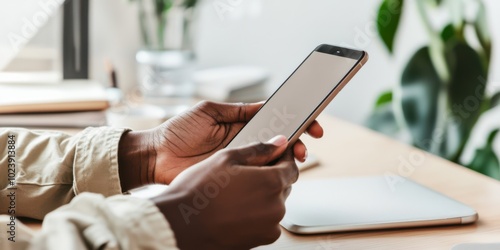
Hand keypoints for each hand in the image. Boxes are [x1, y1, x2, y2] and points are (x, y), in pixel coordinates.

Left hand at [118, 101, 322, 189]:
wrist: (157, 156)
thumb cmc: (178, 131)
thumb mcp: (208, 111)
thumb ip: (237, 109)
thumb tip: (263, 104)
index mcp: (240, 123)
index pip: (273, 119)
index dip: (294, 118)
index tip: (311, 119)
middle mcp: (244, 141)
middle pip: (279, 140)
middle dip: (299, 140)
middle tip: (306, 142)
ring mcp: (241, 159)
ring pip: (272, 158)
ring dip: (289, 157)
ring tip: (296, 157)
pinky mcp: (234, 176)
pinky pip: (257, 174)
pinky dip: (271, 173)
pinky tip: (279, 170)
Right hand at [151, 135, 297, 249]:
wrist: (180, 226)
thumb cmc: (198, 191)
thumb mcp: (226, 158)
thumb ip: (258, 150)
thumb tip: (278, 143)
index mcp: (272, 182)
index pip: (291, 167)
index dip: (283, 158)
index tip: (273, 155)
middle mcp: (277, 206)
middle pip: (284, 186)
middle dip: (271, 176)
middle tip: (246, 173)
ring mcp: (270, 226)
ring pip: (275, 204)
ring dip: (263, 196)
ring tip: (235, 192)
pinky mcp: (261, 240)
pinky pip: (267, 221)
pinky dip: (257, 214)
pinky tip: (235, 208)